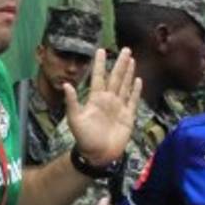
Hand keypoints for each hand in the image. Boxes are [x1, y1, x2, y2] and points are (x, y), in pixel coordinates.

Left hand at [66, 48, 141, 165]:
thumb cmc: (84, 139)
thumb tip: (66, 84)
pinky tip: (138, 80)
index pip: (98, 77)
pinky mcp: (128, 116)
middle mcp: (108, 100)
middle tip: (125, 49)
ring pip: (125, 85)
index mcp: (95, 99)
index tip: (101, 50)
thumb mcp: (75, 120)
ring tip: (132, 59)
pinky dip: (136, 90)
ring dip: (128, 73)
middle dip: (120, 63)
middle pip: (115, 78)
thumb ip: (72, 102)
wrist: (98, 155)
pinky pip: (133, 100)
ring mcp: (119, 107)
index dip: (100, 64)